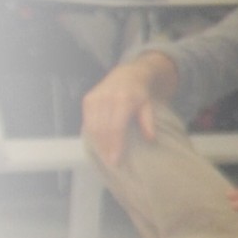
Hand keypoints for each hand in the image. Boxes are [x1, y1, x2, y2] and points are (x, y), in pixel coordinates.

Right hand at [80, 53, 172, 169]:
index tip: (116, 160)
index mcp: (123, 99)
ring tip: (104, 157)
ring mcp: (95, 98)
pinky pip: (87, 121)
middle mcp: (106, 98)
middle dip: (105, 148)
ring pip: (93, 127)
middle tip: (110, 163)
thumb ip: (148, 121)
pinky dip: (92, 134)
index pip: (116, 126)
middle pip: (102, 129)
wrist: (127, 75)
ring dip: (98, 143)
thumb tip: (150, 138)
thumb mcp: (148, 105)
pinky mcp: (88, 99)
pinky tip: (98, 144)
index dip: (115, 144)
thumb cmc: (140, 94)